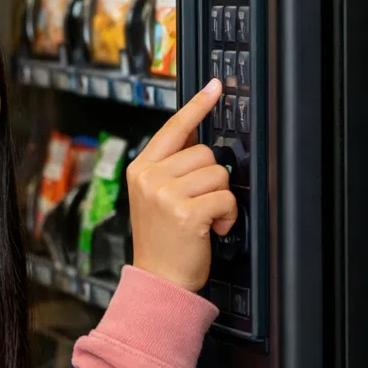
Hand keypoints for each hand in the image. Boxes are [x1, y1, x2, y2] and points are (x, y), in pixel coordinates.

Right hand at [128, 80, 239, 290]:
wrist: (158, 280)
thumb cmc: (162, 240)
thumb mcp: (154, 197)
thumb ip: (170, 167)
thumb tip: (199, 138)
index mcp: (140, 169)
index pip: (173, 129)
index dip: (197, 107)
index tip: (215, 87)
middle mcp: (149, 177)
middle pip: (205, 153)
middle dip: (211, 179)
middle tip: (197, 204)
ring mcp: (165, 193)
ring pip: (219, 174)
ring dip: (221, 199)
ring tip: (204, 219)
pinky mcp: (185, 211)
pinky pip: (226, 197)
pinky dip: (227, 215)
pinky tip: (212, 229)